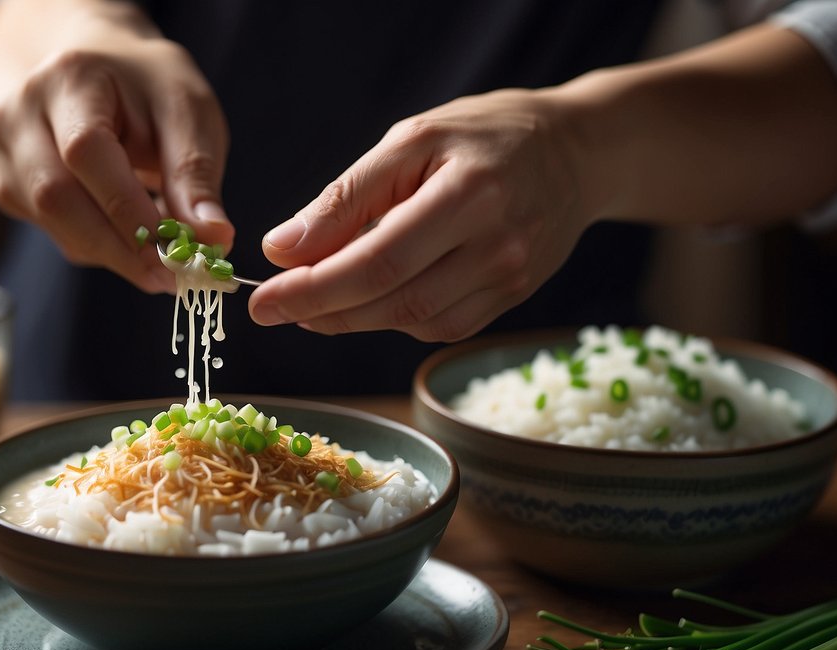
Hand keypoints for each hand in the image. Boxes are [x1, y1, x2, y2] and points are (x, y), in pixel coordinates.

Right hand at [0, 8, 232, 292]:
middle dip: (119, 247)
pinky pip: (54, 233)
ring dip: (113, 251)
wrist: (97, 74)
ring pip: (54, 223)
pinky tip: (129, 235)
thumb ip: (195, 174)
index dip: (127, 209)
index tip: (174, 253)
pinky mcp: (7, 185)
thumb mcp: (186, 112)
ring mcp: (5, 151)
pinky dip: (98, 245)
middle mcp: (20, 112)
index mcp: (69, 78)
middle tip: (171, 278)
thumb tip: (214, 238)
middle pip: (55, 196)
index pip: (86, 151)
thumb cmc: (148, 91)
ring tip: (161, 257)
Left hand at [250, 89, 592, 340]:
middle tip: (271, 307)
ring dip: (352, 318)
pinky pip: (440, 326)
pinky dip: (395, 318)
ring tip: (315, 299)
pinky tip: (373, 297)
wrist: (575, 153)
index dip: (312, 290)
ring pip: (413, 321)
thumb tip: (283, 248)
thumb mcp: (411, 142)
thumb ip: (346, 197)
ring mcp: (510, 279)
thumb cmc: (483, 136)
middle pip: (393, 300)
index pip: (376, 261)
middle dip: (320, 310)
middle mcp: (496, 245)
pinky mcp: (513, 299)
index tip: (261, 302)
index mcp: (468, 194)